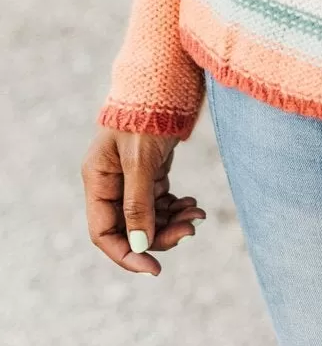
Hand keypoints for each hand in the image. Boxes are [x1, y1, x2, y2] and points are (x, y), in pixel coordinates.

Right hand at [82, 126, 205, 275]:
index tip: (154, 269)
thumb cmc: (148, 113)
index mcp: (98, 179)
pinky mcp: (150, 169)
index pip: (104, 233)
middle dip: (160, 235)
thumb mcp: (141, 159)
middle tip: (191, 231)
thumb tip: (140, 245)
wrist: (167, 76)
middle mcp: (111, 181)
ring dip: (172, 222)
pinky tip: (192, 205)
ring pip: (149, 216)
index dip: (127, 254)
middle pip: (130, 227)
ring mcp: (130, 176)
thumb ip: (138, 203)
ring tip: (198, 215)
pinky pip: (160, 201)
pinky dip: (176, 207)